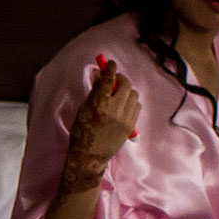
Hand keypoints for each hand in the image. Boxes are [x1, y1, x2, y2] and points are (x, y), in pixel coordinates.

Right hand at [64, 57, 142, 191]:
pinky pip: (137, 106)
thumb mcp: (83, 109)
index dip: (109, 68)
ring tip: (118, 95)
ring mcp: (125, 118)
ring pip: (133, 94)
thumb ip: (94, 92)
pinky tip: (123, 106)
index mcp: (99, 105)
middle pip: (125, 84)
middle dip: (120, 79)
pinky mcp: (131, 126)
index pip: (107, 79)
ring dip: (126, 91)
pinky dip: (131, 102)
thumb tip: (99, 75)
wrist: (89, 156)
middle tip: (114, 79)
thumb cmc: (82, 132)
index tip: (109, 63)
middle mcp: (114, 110)